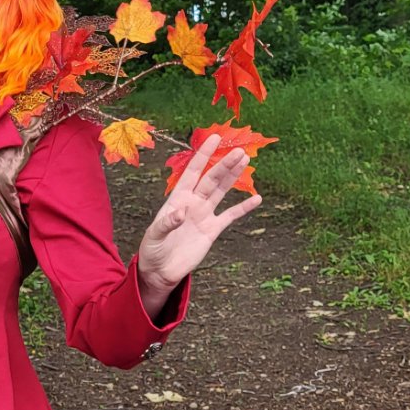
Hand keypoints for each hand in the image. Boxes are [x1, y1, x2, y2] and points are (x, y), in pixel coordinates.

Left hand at [135, 135, 261, 303]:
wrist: (161, 270)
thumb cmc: (152, 249)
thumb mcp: (154, 235)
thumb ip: (166, 223)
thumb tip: (181, 212)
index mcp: (177, 198)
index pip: (193, 171)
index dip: (203, 154)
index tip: (214, 138)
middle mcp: (193, 202)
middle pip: (212, 179)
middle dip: (224, 164)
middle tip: (239, 150)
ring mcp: (204, 215)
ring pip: (222, 191)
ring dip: (233, 176)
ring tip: (245, 160)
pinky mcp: (213, 230)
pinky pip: (231, 216)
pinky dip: (244, 207)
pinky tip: (257, 198)